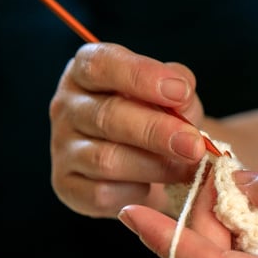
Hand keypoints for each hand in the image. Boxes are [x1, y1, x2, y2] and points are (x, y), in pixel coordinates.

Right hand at [49, 42, 211, 217]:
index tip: (180, 91)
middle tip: (195, 145)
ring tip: (187, 169)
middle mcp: (67, 107)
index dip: (141, 76)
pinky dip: (135, 193)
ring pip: (106, 159)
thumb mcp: (172, 96)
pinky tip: (153, 187)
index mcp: (86, 72)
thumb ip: (178, 89)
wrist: (148, 166)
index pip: (101, 65)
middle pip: (107, 116)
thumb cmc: (158, 119)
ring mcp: (63, 148)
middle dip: (157, 131)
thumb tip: (181, 94)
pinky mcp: (68, 186)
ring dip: (154, 166)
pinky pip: (101, 193)